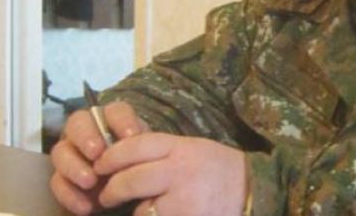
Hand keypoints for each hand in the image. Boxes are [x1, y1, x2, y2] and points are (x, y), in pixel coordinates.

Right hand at [50, 101, 145, 214]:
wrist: (126, 196)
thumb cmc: (137, 169)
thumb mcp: (143, 158)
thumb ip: (138, 147)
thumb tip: (136, 143)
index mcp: (112, 122)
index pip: (114, 111)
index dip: (121, 120)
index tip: (132, 137)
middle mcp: (87, 132)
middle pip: (77, 122)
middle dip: (86, 136)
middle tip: (97, 153)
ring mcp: (71, 153)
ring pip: (61, 151)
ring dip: (73, 166)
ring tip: (90, 182)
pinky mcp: (62, 178)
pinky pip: (57, 182)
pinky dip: (69, 194)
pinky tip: (86, 207)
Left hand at [93, 133, 246, 215]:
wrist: (255, 192)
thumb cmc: (219, 169)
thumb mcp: (193, 149)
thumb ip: (161, 152)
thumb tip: (119, 159)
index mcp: (181, 147)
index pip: (135, 146)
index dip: (112, 156)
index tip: (100, 165)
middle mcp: (181, 171)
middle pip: (130, 179)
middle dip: (112, 190)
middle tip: (106, 196)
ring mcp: (184, 200)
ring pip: (141, 209)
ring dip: (138, 212)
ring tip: (148, 209)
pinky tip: (163, 213)